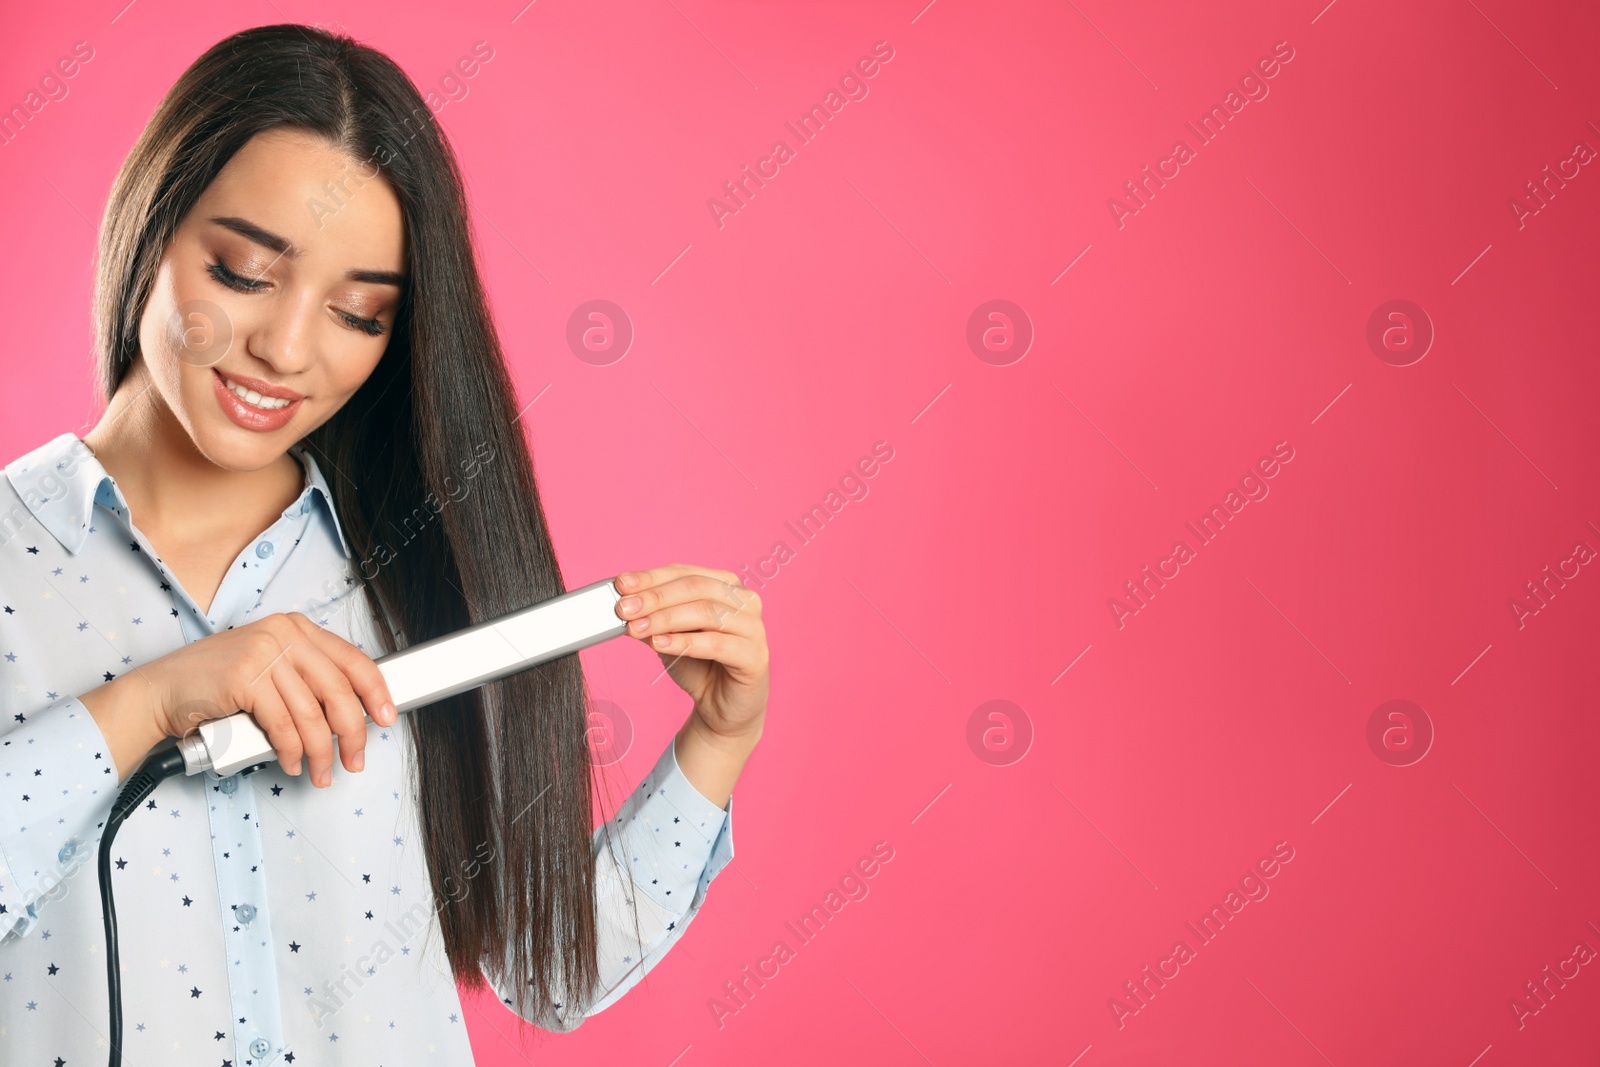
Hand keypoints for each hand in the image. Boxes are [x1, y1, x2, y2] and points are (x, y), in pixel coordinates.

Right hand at [141, 612, 396, 785]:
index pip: (353, 660)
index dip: (376, 693)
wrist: (160, 691)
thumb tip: (350, 716)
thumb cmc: (216, 685)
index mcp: (297, 627)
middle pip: (337, 690)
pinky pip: (282, 725)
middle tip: (355, 760)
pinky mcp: (245, 676)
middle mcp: (284, 633)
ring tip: (319, 772)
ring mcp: (264, 652)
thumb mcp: (270, 671)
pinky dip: (290, 751)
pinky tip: (290, 763)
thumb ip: (305, 682)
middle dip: (352, 733)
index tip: (387, 719)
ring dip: (320, 752)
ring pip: (311, 714)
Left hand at [614, 565, 768, 739]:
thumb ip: (651, 619)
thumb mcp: (669, 637)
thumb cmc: (699, 666)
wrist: (721, 709)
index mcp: (726, 585)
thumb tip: (623, 605)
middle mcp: (745, 600)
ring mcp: (754, 628)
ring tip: (636, 628)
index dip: (651, 577)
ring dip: (666, 619)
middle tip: (624, 608)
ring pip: (706, 612)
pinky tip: (659, 644)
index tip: (621, 584)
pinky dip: (684, 642)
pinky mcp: (755, 657)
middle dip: (655, 597)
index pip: (684, 573)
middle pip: (696, 587)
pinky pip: (716, 644)